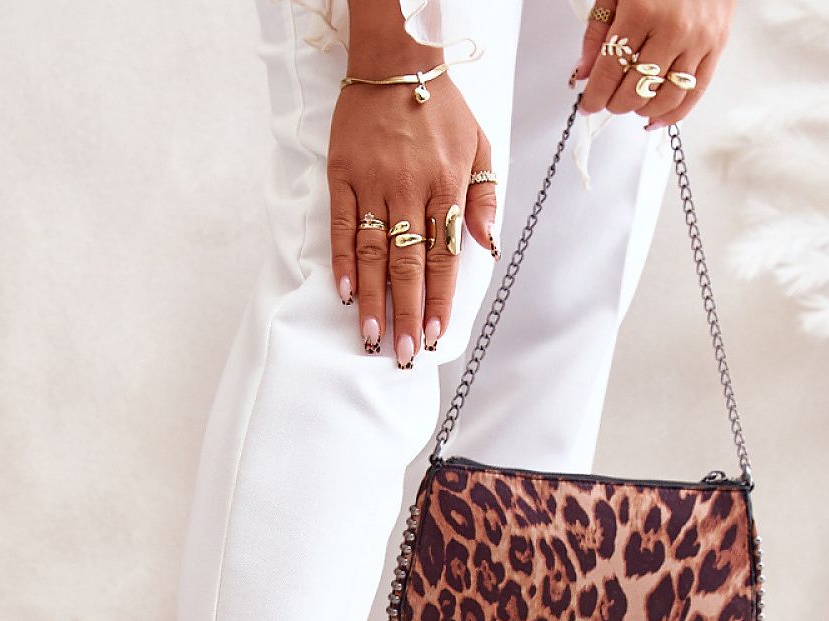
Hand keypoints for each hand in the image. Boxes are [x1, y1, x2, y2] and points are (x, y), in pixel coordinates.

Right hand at [328, 66, 495, 364]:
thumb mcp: (479, 143)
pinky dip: (343, 262)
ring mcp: (373, 184)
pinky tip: (346, 294)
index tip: (433, 334)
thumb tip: (486, 243)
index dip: (438, 299)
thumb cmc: (440, 107)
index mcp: (446, 186)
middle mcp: (410, 190)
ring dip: (373, 299)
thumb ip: (484, 195)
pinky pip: (342, 227)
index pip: (443, 257)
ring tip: (371, 337)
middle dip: (406, 313)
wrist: (396, 60)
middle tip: (401, 352)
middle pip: (408, 265)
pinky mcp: (343, 175)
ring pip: (374, 254)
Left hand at [575, 0, 735, 128]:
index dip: (595, 96)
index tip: (588, 104)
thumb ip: (597, 30)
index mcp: (642, 11)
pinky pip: (694, 94)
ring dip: (642, 110)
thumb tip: (584, 73)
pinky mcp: (717, 46)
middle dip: (616, 103)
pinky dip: (672, 115)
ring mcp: (697, 41)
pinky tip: (655, 119)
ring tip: (632, 104)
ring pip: (665, 99)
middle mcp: (672, 30)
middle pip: (636, 91)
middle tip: (609, 100)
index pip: (610, 71)